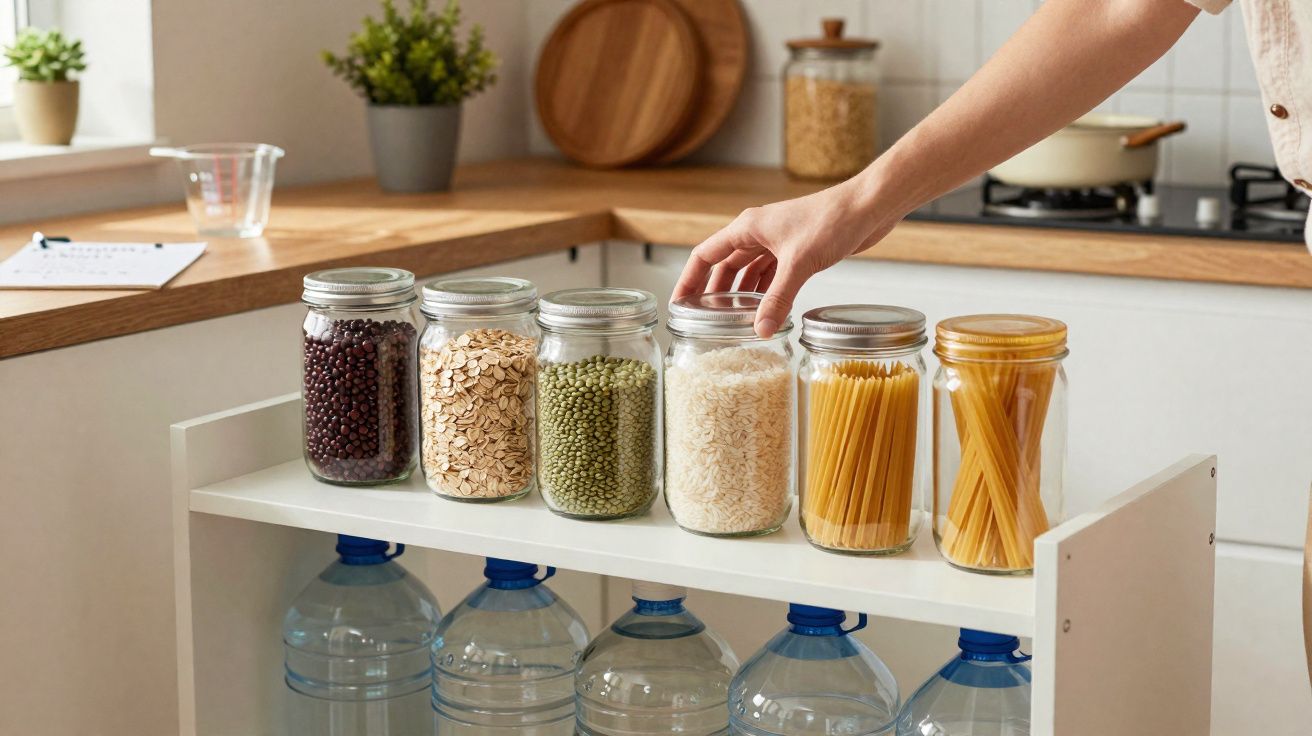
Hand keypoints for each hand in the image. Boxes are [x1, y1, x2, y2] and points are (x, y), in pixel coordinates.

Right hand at [672, 180, 894, 336]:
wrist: (868, 207)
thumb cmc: (832, 221)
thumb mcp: (799, 264)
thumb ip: (778, 299)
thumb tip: (759, 330)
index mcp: (747, 228)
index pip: (705, 255)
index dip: (689, 280)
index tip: (678, 304)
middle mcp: (757, 233)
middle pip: (724, 266)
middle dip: (713, 292)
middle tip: (704, 320)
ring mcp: (777, 241)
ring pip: (748, 272)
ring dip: (740, 294)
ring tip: (732, 320)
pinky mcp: (796, 250)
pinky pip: (770, 274)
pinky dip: (765, 292)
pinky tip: (764, 310)